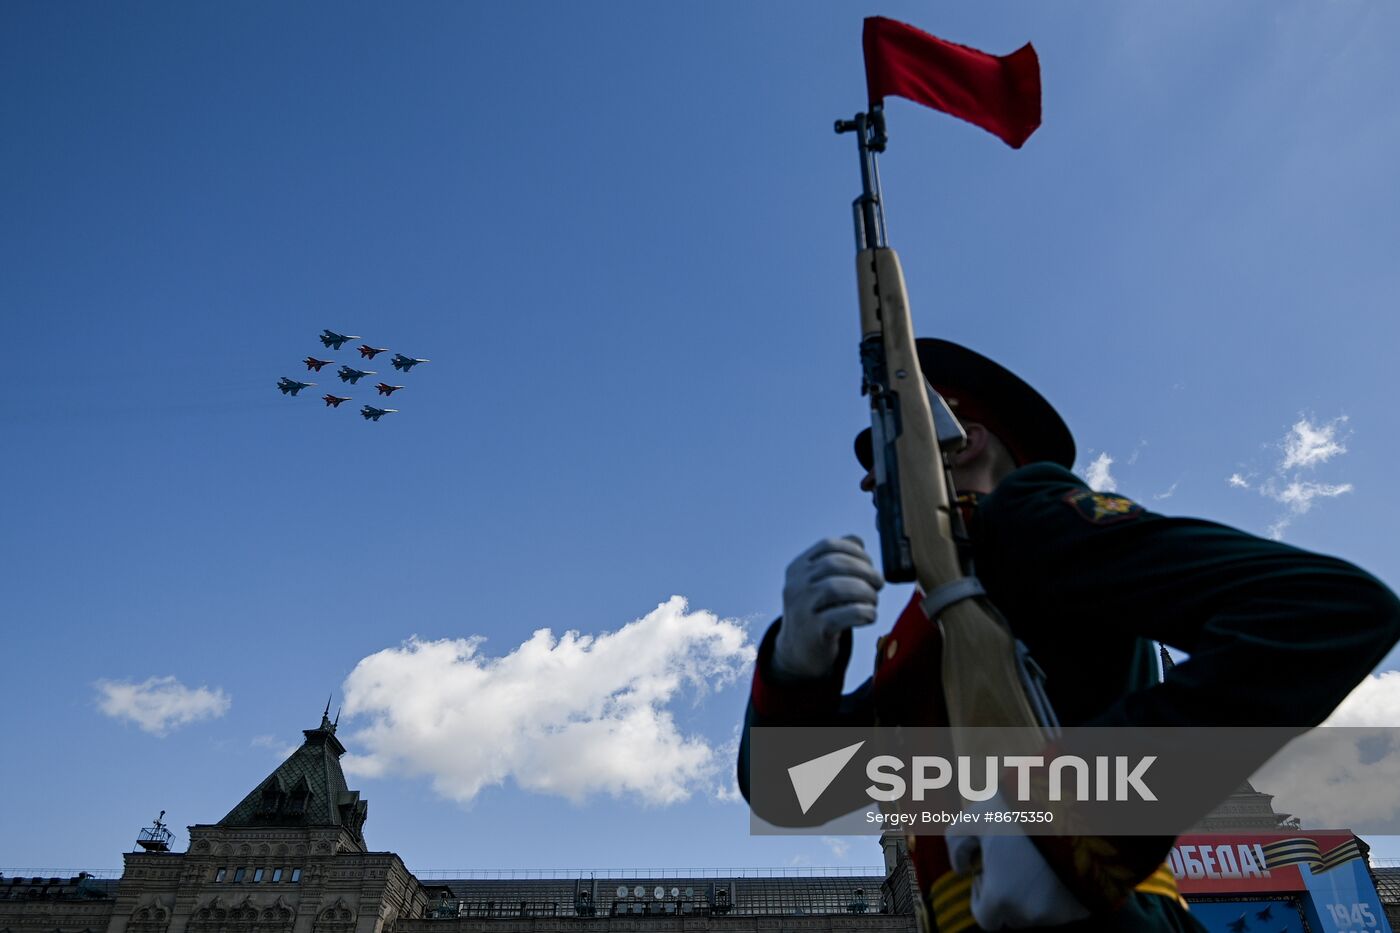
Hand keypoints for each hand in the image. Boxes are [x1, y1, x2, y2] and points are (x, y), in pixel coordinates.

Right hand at [772, 536, 883, 679]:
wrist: (798, 652)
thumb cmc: (817, 612)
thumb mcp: (819, 583)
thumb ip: (836, 560)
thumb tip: (857, 542)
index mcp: (797, 568)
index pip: (828, 546)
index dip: (855, 551)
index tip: (870, 563)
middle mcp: (795, 585)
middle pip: (835, 564)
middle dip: (865, 571)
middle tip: (878, 583)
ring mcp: (801, 609)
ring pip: (837, 588)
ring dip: (865, 592)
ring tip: (873, 600)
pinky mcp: (813, 631)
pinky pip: (844, 615)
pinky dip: (864, 613)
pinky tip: (869, 616)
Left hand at [946, 803, 1088, 929]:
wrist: (1071, 805)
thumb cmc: (1017, 811)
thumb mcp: (974, 818)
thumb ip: (956, 844)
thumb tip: (960, 867)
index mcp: (1000, 898)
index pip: (985, 918)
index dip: (983, 896)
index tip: (989, 872)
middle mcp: (1030, 913)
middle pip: (1013, 916)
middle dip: (1009, 894)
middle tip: (1014, 862)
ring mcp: (1060, 913)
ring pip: (1039, 912)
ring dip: (1034, 894)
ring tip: (1037, 859)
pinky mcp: (1084, 907)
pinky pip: (1067, 908)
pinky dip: (1060, 892)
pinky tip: (1057, 864)